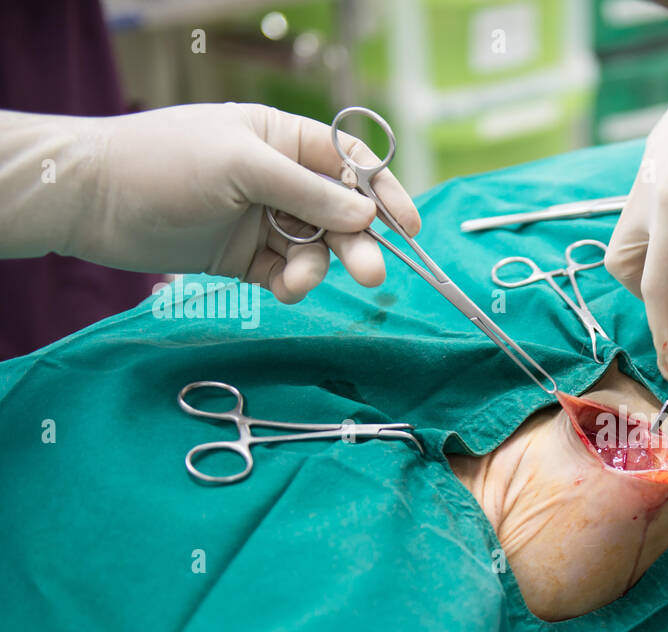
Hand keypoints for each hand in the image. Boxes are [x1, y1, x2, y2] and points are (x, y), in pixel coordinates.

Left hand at [61, 103, 419, 302]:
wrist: (92, 201)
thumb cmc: (162, 162)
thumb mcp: (242, 166)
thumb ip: (308, 191)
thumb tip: (367, 212)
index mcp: (282, 139)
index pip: (351, 163)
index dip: (383, 192)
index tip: (409, 227)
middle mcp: (278, 178)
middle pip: (341, 212)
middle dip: (358, 242)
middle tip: (372, 274)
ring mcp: (262, 219)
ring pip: (316, 248)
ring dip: (318, 268)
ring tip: (299, 283)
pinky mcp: (244, 257)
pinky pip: (286, 272)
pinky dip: (292, 284)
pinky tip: (282, 289)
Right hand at [605, 43, 667, 380]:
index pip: (658, 285)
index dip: (665, 331)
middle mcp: (647, 194)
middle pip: (627, 269)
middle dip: (658, 291)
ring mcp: (642, 180)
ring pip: (629, 246)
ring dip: (664, 262)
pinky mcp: (647, 170)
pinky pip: (641, 222)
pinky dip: (667, 238)